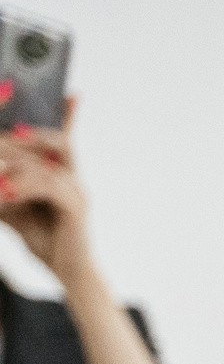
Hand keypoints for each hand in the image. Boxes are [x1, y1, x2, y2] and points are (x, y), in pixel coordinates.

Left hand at [0, 97, 89, 280]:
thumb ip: (3, 185)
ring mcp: (77, 191)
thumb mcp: (12, 204)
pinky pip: (47, 186)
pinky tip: (6, 194)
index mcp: (62, 172)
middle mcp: (74, 177)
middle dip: (17, 140)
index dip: (68, 114)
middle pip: (51, 141)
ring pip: (43, 163)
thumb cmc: (43, 237)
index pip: (65, 136)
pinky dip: (22, 187)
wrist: (68, 271)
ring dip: (14, 166)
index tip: (71, 93)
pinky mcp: (75, 207)